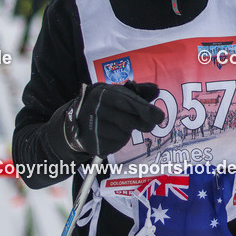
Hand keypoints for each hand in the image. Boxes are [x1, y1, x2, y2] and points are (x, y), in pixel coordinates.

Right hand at [49, 81, 165, 159]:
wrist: (75, 120)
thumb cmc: (103, 105)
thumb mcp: (116, 93)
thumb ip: (137, 92)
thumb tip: (156, 90)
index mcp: (104, 94)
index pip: (128, 102)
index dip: (145, 109)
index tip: (159, 116)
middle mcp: (97, 110)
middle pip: (129, 121)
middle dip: (143, 123)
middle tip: (151, 124)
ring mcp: (94, 128)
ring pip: (124, 133)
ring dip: (127, 131)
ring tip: (118, 124)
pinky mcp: (94, 143)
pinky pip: (116, 144)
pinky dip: (119, 140)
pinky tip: (110, 134)